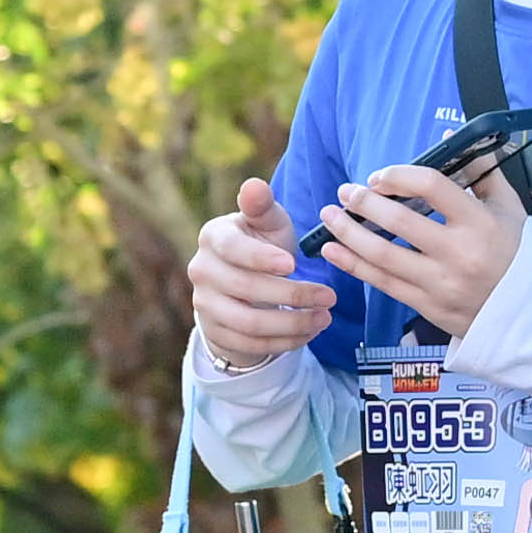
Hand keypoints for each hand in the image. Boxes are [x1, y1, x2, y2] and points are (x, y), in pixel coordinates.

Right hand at [185, 177, 331, 366]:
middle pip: (246, 289)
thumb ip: (262, 206)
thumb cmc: (262, 244)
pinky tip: (310, 332)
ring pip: (250, 323)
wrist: (243, 283)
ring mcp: (205, 305)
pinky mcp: (216, 333)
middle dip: (293, 294)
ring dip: (293, 324)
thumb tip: (254, 186)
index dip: (261, 257)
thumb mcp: (267, 222)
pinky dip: (286, 342)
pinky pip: (252, 345)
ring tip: (325, 317)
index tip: (294, 263)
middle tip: (330, 296)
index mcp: (213, 237)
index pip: (232, 249)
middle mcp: (201, 270)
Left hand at [316, 155, 531, 334]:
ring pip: (382, 256)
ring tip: (330, 216)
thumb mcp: (508, 208)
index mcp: (481, 223)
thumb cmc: (517, 253)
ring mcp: (441, 283)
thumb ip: (481, 170)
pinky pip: (382, 283)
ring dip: (348, 233)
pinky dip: (352, 265)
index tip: (381, 176)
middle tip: (346, 192)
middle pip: (399, 222)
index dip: (399, 176)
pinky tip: (333, 250)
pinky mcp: (427, 306)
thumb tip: (449, 134)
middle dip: (364, 203)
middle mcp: (459, 254)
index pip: (432, 187)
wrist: (530, 312)